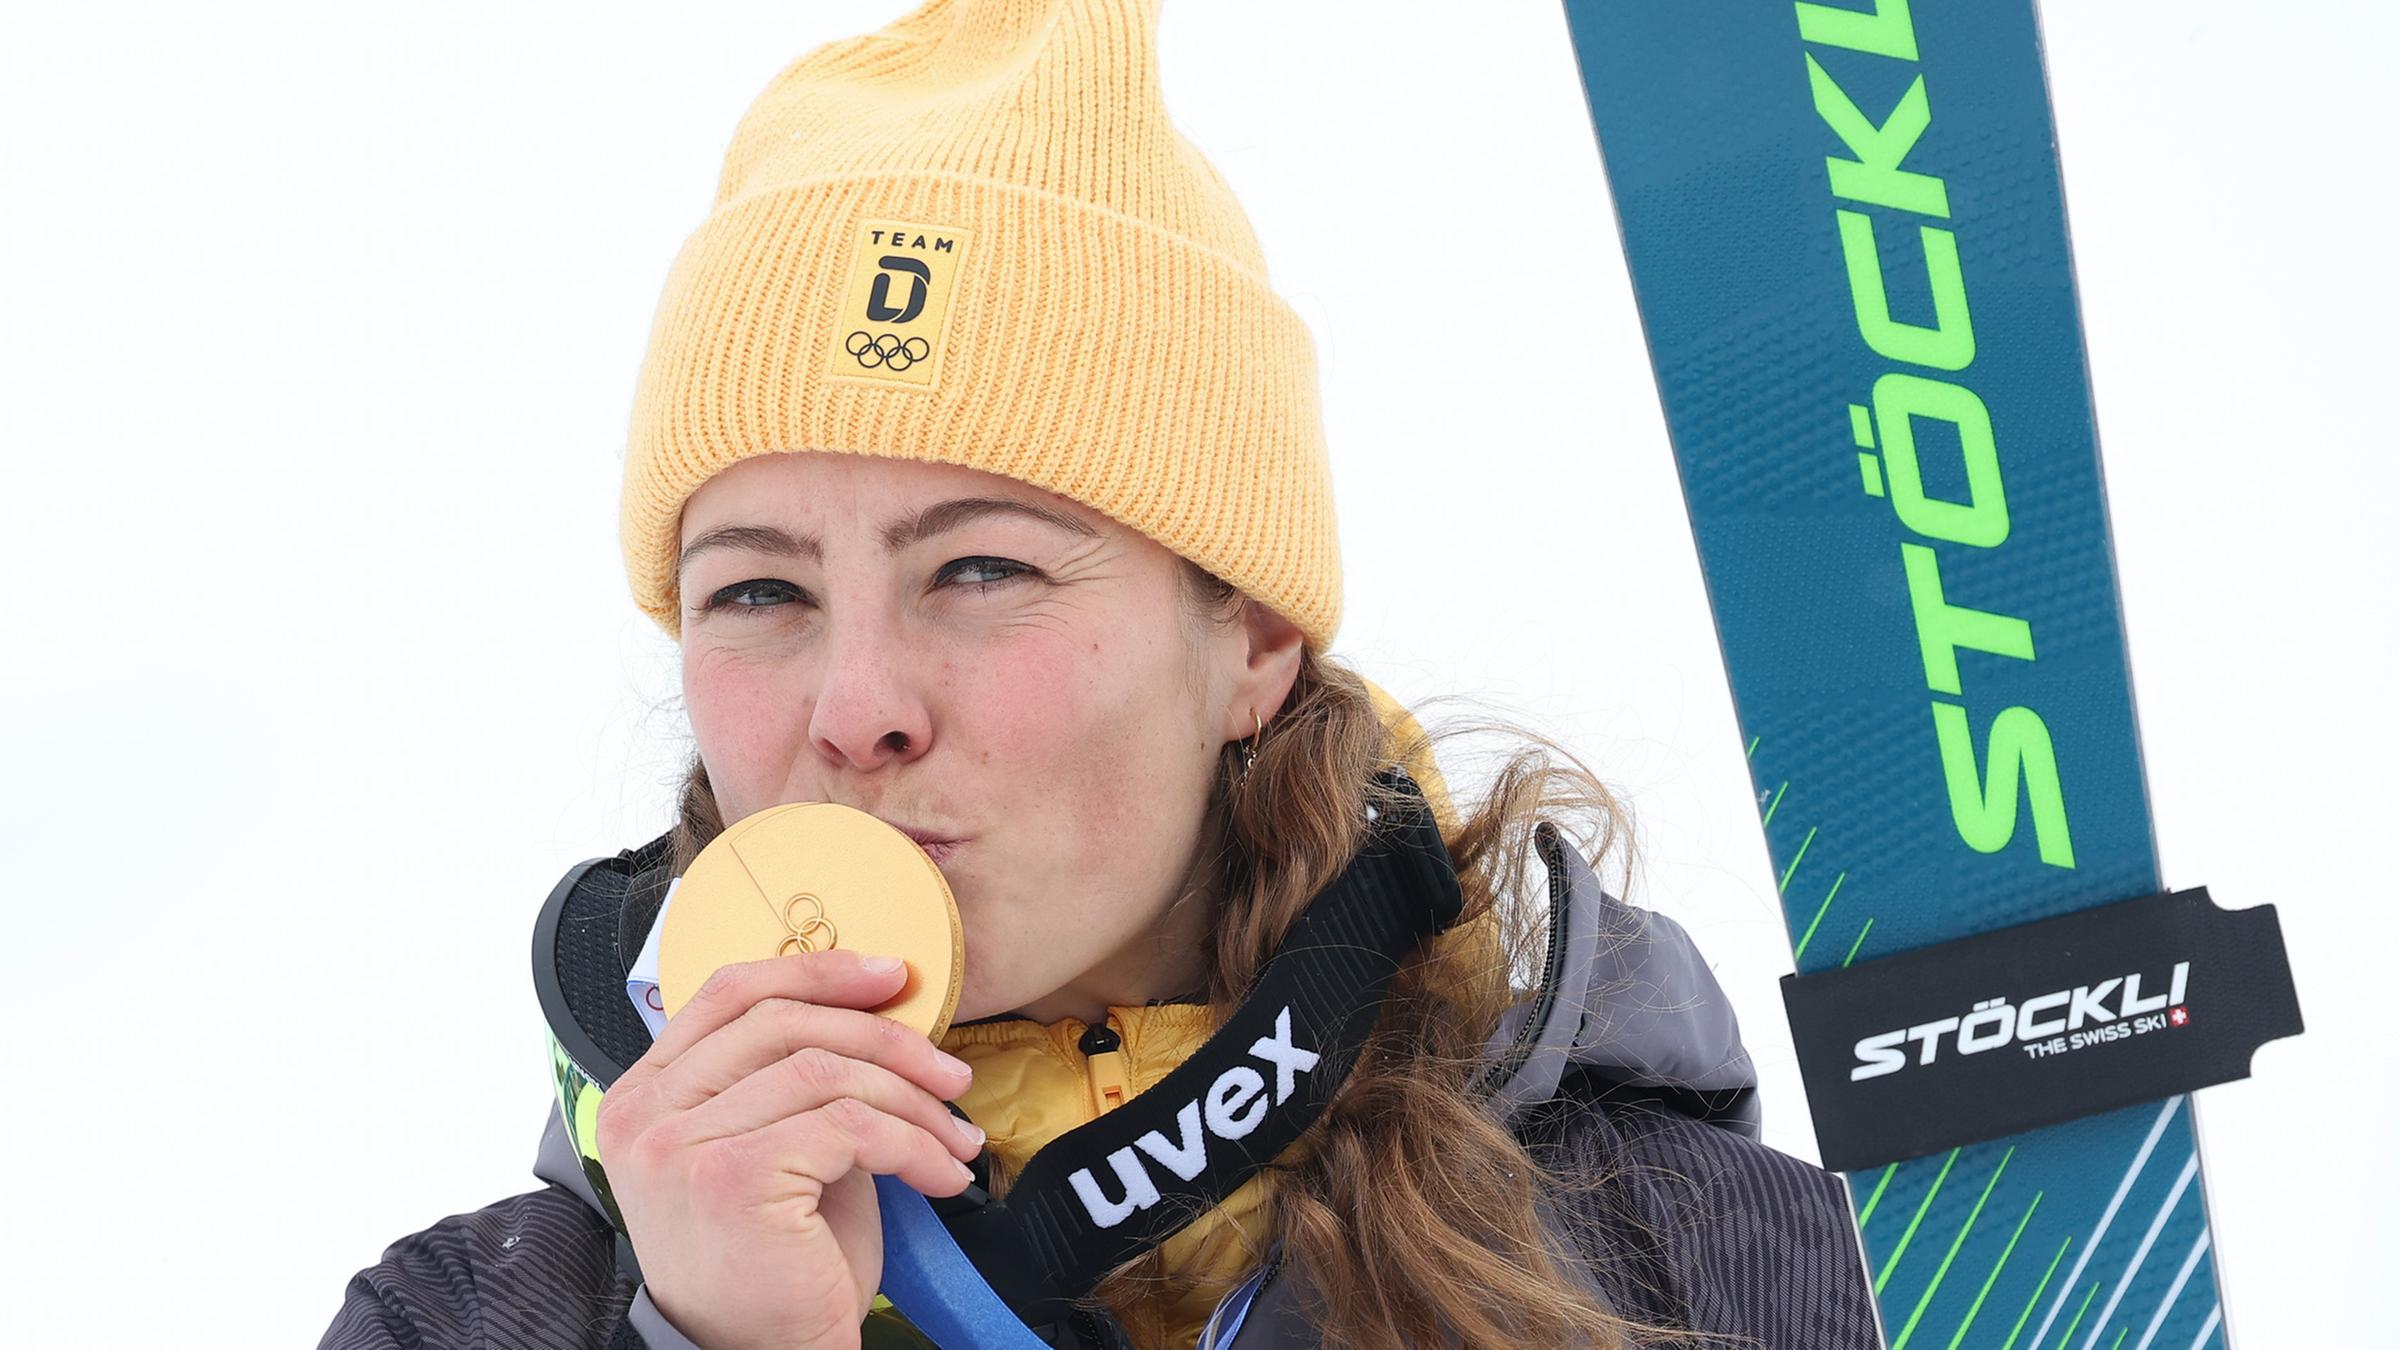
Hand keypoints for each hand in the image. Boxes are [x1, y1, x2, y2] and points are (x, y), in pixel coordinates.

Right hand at [594, 950, 982, 1349]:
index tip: (892, 976)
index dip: (819, 971)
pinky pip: (849, 1126)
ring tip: (952, 1135)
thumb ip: (790, 1078)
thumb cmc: (775, 1263)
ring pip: (825, 1071)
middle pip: (786, 1023)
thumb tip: (876, 1008)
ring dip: (912, 1101)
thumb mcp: (773, 1148)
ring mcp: (680, 1145)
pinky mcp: (731, 1178)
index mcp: (645, 1093)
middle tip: (949, 1072)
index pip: (731, 993)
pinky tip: (937, 1173)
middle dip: (887, 1040)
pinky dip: (912, 1144)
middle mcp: (647, 1113)